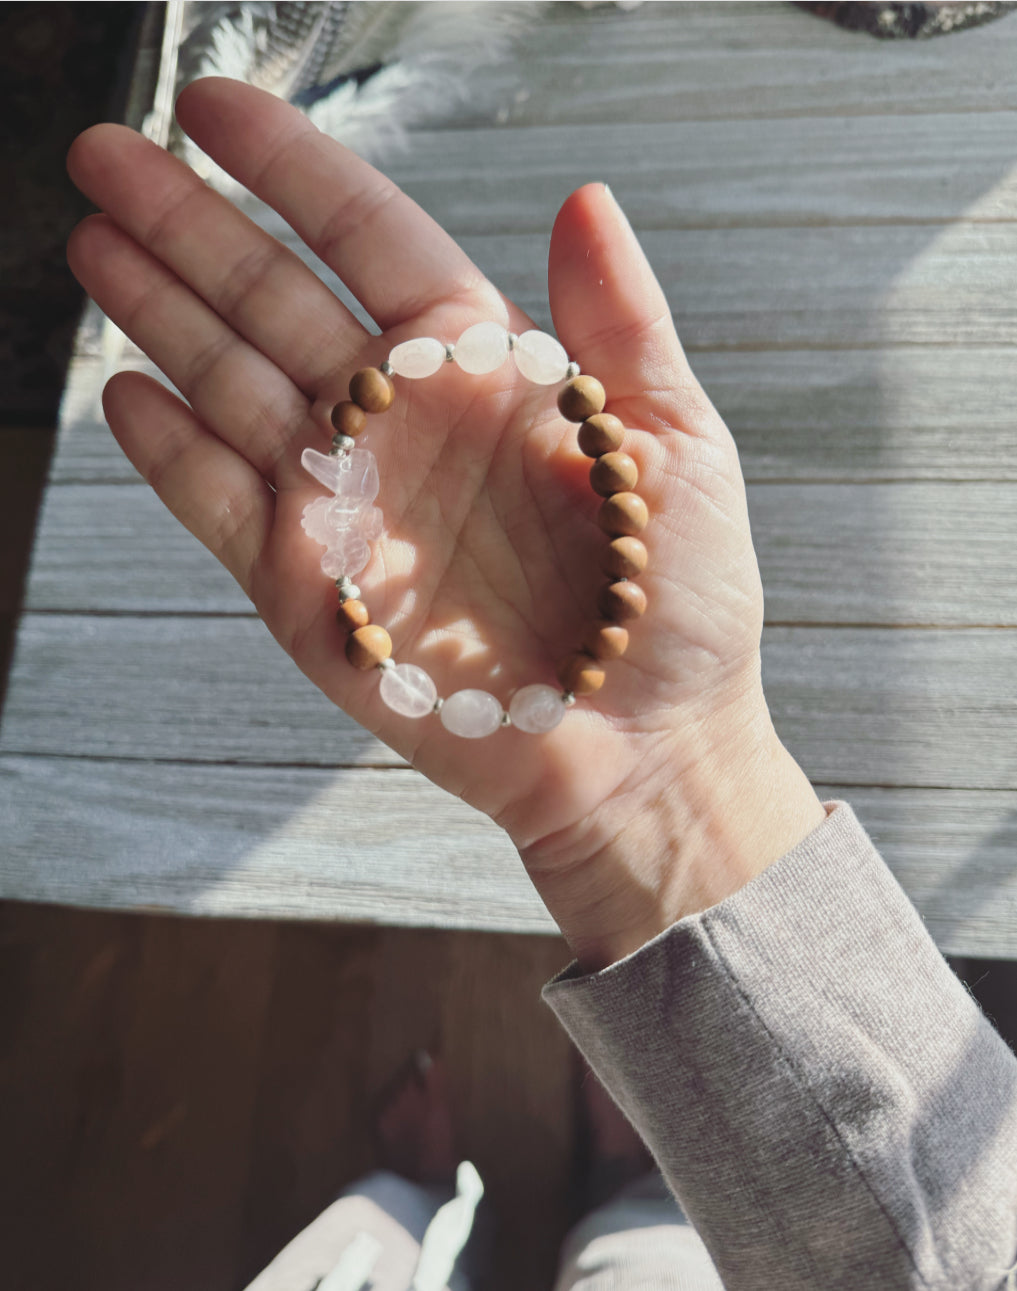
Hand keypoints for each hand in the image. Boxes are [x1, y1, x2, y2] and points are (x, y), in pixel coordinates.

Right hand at [67, 78, 825, 967]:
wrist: (643, 749)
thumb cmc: (678, 604)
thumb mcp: (675, 447)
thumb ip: (621, 324)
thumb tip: (585, 195)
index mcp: (486, 374)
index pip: (372, 241)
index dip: (294, 172)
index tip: (216, 108)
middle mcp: (402, 427)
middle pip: (277, 303)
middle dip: (190, 227)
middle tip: (107, 155)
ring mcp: (348, 507)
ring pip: (233, 389)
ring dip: (160, 317)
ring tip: (93, 243)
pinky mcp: (311, 596)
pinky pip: (225, 509)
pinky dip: (172, 456)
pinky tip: (124, 391)